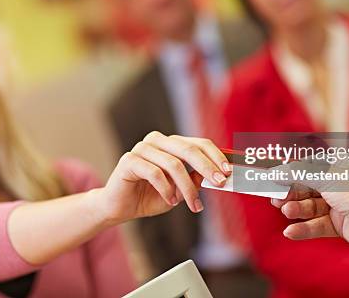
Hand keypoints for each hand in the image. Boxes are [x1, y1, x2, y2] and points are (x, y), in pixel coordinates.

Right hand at [100, 131, 230, 223]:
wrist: (120, 208)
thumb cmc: (150, 197)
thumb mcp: (179, 191)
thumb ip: (195, 180)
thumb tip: (218, 176)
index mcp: (171, 144)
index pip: (198, 143)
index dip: (215, 156)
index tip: (228, 171)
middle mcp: (157, 141)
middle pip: (188, 149)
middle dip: (207, 167)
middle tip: (219, 183)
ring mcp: (142, 148)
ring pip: (173, 164)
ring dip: (187, 188)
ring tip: (192, 205)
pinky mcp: (129, 160)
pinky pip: (154, 173)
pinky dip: (166, 189)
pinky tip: (170, 200)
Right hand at [270, 155, 348, 251]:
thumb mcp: (324, 177)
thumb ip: (298, 174)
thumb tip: (275, 171)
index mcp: (340, 166)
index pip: (309, 167)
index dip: (290, 173)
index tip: (272, 177)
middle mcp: (340, 185)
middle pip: (307, 189)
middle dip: (291, 194)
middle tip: (275, 198)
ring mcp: (340, 206)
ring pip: (311, 207)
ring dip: (297, 210)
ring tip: (286, 211)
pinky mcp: (340, 225)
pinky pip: (318, 226)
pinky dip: (304, 228)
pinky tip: (290, 231)